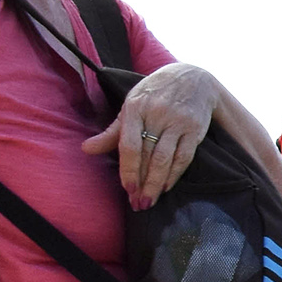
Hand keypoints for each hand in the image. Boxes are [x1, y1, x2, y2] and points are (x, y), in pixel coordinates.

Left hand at [82, 64, 222, 206]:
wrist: (192, 77)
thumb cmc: (154, 94)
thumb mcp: (131, 105)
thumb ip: (112, 131)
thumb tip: (86, 149)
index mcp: (136, 107)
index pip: (129, 144)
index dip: (128, 168)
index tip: (126, 188)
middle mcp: (158, 115)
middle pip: (148, 155)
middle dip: (142, 182)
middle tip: (137, 203)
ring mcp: (178, 122)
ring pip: (167, 159)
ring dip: (157, 183)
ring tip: (149, 201)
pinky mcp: (195, 129)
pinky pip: (185, 157)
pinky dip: (175, 174)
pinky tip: (166, 186)